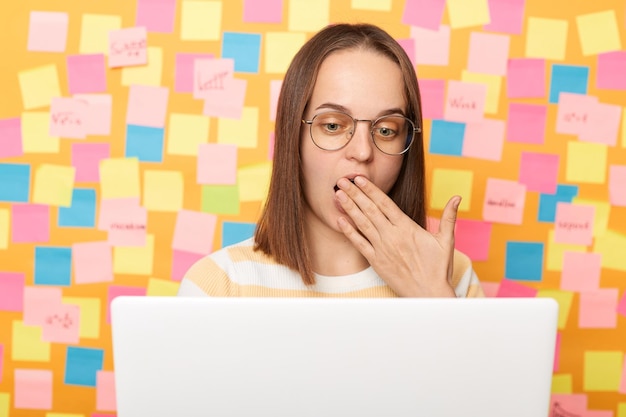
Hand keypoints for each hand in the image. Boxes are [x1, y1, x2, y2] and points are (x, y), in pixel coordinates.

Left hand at [335, 176, 457, 296]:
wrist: (429, 294)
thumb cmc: (438, 268)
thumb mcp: (446, 240)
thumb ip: (449, 217)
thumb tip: (457, 197)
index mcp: (407, 228)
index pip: (385, 203)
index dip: (371, 190)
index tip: (360, 179)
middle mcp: (392, 236)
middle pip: (370, 210)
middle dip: (355, 194)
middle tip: (342, 181)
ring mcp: (382, 248)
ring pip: (362, 224)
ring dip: (349, 208)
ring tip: (337, 195)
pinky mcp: (376, 261)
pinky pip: (359, 243)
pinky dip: (349, 231)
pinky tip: (339, 220)